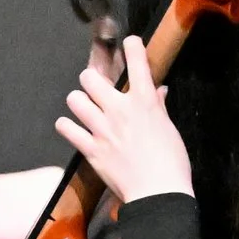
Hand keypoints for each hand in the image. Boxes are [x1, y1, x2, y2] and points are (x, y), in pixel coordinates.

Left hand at [52, 36, 191, 205]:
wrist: (158, 193)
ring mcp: (102, 128)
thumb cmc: (171, 162)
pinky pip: (66, 128)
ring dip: (78, 102)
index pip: (136, 58)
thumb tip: (158, 90)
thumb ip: (158, 106)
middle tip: (96, 90)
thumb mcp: (169, 128)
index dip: (131, 46)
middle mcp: (119, 109)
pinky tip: (72, 129)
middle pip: (90, 78)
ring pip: (74, 100)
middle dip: (91, 80)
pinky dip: (67, 127)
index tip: (130, 45)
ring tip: (84, 110)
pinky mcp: (91, 149)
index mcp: (144, 100)